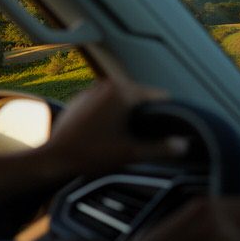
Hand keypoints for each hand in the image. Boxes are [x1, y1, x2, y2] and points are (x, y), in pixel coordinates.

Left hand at [43, 79, 185, 177]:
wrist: (54, 157)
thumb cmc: (92, 154)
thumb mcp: (131, 153)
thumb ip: (161, 148)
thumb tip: (185, 144)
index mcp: (122, 92)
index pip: (158, 96)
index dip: (169, 113)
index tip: (174, 128)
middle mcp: (107, 84)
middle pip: (140, 96)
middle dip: (149, 113)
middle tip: (155, 136)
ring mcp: (91, 90)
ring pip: (122, 99)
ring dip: (130, 113)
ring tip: (135, 135)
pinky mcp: (80, 99)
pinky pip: (105, 102)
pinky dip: (113, 113)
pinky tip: (113, 132)